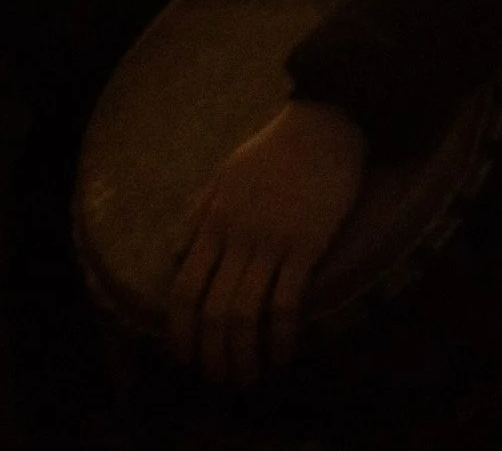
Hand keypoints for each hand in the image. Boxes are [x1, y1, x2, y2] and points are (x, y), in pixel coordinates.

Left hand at [169, 99, 364, 382]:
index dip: (179, 330)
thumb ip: (198, 215)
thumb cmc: (276, 146)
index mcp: (212, 221)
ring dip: (242, 354)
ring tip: (248, 377)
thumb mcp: (223, 175)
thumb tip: (175, 257)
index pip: (184, 289)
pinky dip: (281, 335)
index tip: (184, 357)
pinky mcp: (307, 244)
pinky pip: (287, 301)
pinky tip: (283, 354)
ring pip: (244, 313)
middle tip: (217, 380)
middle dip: (209, 353)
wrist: (326, 122)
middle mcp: (236, 237)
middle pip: (211, 309)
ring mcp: (272, 242)